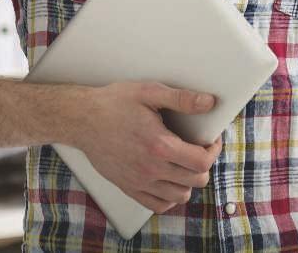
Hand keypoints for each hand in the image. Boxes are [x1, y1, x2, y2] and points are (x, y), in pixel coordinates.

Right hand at [71, 81, 222, 212]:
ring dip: (189, 180)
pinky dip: (170, 196)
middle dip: (204, 163)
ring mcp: (139, 182)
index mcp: (159, 146)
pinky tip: (170, 177)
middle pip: (196, 180)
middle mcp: (150, 169)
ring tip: (186, 162)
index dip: (214, 150)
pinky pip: (158, 205)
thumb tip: (209, 102)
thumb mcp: (151, 92)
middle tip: (200, 148)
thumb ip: (182, 99)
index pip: (201, 162)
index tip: (212, 139)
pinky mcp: (129, 188)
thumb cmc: (115, 103)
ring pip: (180, 196)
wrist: (83, 120)